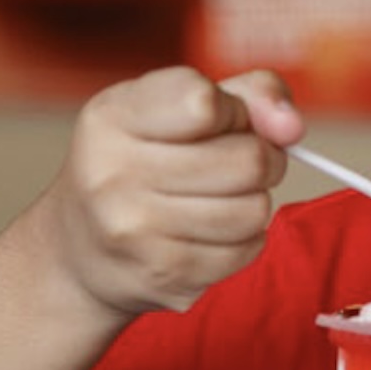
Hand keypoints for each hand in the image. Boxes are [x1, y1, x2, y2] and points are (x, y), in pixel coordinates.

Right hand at [40, 66, 304, 315]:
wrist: (78, 248)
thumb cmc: (140, 161)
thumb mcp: (174, 106)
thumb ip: (247, 94)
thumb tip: (292, 127)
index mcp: (113, 117)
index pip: (204, 102)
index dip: (233, 110)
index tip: (220, 119)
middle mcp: (113, 173)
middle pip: (248, 160)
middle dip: (261, 159)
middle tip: (236, 163)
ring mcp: (135, 231)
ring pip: (255, 210)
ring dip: (253, 202)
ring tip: (219, 198)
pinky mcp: (163, 275)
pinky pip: (248, 251)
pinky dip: (243, 240)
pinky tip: (209, 233)